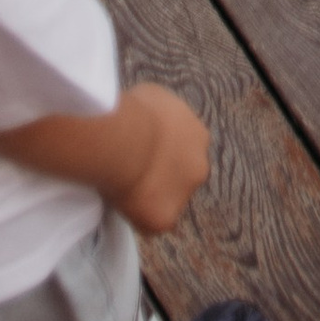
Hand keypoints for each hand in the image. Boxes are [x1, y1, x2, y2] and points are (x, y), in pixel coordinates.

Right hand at [110, 83, 210, 236]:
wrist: (126, 140)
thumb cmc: (135, 111)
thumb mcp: (154, 96)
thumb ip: (160, 114)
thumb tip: (149, 118)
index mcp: (198, 135)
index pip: (185, 149)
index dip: (165, 153)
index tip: (144, 152)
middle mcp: (199, 166)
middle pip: (182, 178)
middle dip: (163, 178)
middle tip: (134, 173)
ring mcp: (184, 196)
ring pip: (167, 203)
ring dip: (151, 199)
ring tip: (122, 189)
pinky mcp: (165, 219)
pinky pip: (149, 224)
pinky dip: (136, 218)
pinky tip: (119, 204)